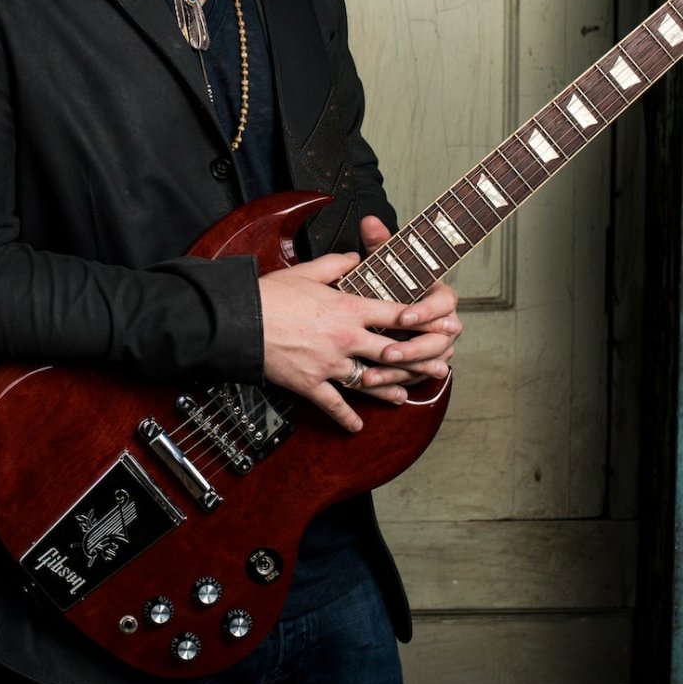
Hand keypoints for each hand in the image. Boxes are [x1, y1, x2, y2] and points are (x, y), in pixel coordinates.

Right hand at [257, 215, 460, 431]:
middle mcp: (346, 339)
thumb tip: (353, 257)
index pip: (394, 315)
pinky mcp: (311, 384)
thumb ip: (336, 264)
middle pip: (391, 352)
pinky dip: (346, 417)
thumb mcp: (306, 271)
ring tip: (404, 396)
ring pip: (368, 381)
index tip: (443, 325)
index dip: (422, 320)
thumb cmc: (270, 294)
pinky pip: (334, 404)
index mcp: (348, 309)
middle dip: (418, 360)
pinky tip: (357, 426)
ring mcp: (330, 365)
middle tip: (439, 367)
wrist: (239, 321)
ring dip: (389, 389)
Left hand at [356, 214, 459, 386]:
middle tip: (389, 351)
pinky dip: (394, 381)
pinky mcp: (424, 366)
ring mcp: (437, 347)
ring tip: (373, 374)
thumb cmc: (388, 284)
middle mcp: (444, 323)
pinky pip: (415, 377)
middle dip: (414, 349)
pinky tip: (371, 382)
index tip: (404, 317)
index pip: (445, 302)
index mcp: (439, 295)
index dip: (427, 311)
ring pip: (429, 363)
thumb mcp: (383, 264)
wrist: (384, 311)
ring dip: (402, 370)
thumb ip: (380, 244)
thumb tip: (370, 221)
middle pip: (441, 339)